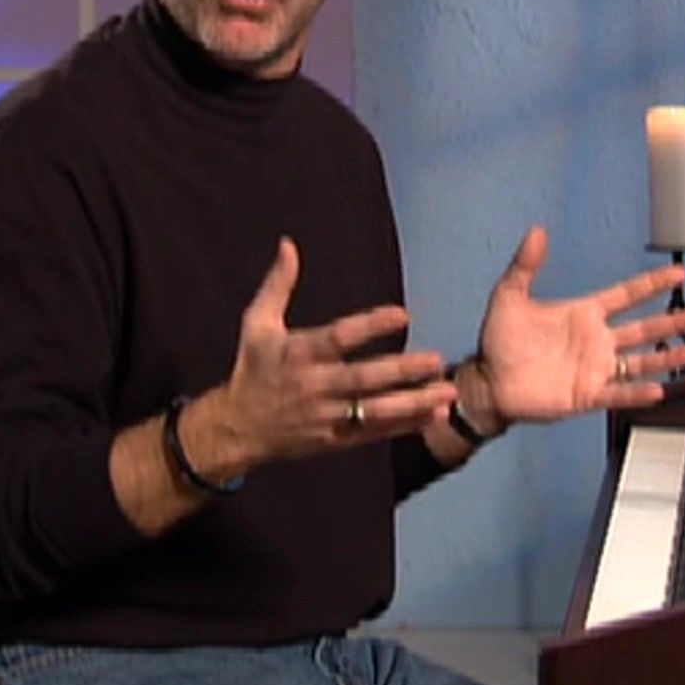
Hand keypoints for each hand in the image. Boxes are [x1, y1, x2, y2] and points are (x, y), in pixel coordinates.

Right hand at [187, 237, 455, 473]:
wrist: (237, 428)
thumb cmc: (252, 368)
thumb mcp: (257, 323)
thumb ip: (278, 285)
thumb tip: (288, 244)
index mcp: (298, 353)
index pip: (338, 338)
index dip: (370, 325)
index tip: (403, 314)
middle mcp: (315, 385)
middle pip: (363, 379)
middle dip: (401, 371)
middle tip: (436, 360)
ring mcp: (326, 416)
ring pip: (374, 410)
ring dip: (412, 403)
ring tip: (447, 391)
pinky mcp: (335, 440)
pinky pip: (374, 433)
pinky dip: (405, 426)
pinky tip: (435, 415)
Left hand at [467, 226, 684, 425]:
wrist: (489, 382)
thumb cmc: (499, 341)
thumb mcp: (509, 296)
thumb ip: (525, 265)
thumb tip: (536, 231)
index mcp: (584, 313)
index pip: (627, 295)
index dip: (653, 284)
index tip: (679, 273)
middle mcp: (596, 340)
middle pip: (645, 328)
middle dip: (674, 322)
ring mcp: (595, 368)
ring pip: (640, 361)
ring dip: (666, 358)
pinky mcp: (587, 395)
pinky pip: (619, 393)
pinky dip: (638, 392)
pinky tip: (659, 389)